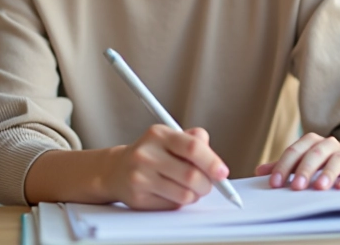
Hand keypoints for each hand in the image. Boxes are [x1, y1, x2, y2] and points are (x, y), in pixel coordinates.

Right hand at [104, 125, 229, 209]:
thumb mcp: (170, 138)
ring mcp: (140, 177)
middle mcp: (146, 154)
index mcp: (158, 134)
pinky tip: (172, 193)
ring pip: (184, 194)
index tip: (222, 173)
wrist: (116, 170)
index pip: (192, 148)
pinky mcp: (138, 198)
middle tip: (208, 184)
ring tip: (190, 188)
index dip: (212, 162)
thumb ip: (194, 141)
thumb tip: (215, 160)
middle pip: (191, 175)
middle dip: (207, 184)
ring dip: (195, 195)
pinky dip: (180, 202)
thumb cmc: (152, 153)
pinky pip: (172, 205)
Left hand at [255, 133, 339, 190]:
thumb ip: (284, 166)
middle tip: (295, 186)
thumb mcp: (305, 161)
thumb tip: (259, 172)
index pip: (294, 152)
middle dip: (304, 170)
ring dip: (327, 173)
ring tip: (319, 187)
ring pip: (336, 160)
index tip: (274, 184)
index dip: (283, 167)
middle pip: (314, 154)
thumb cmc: (326, 162)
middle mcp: (328, 144)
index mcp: (311, 142)